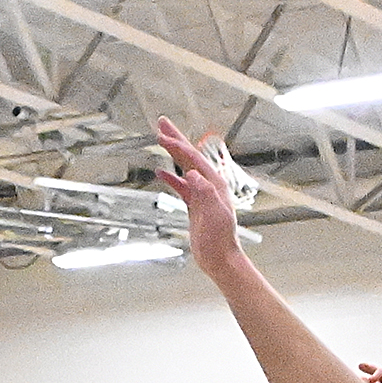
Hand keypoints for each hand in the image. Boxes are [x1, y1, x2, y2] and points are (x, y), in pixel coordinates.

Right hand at [154, 118, 247, 273]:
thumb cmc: (220, 240)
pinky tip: (161, 172)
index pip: (194, 159)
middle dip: (176, 139)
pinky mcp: (195, 205)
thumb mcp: (214, 215)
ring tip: (161, 139)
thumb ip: (205, 193)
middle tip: (162, 123)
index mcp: (215, 184)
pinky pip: (181, 186)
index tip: (163, 136)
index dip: (178, 146)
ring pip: (185, 167)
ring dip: (173, 153)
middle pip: (190, 156)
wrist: (220, 259)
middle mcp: (209, 185)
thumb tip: (192, 174)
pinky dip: (171, 178)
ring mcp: (202, 194)